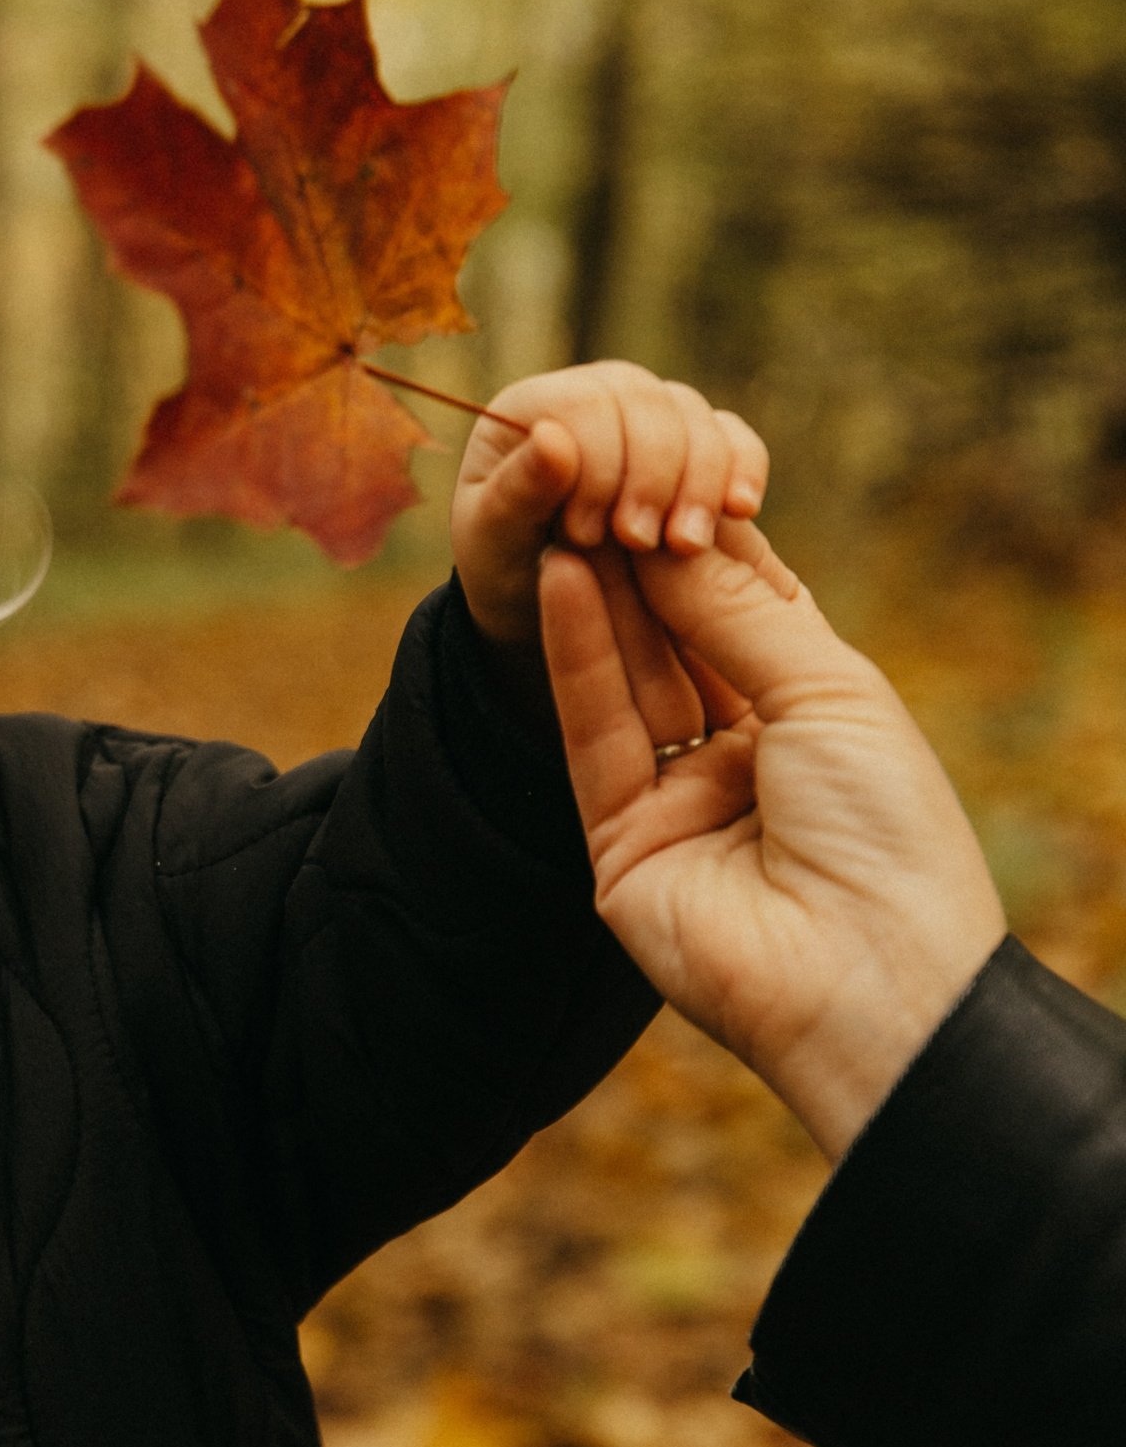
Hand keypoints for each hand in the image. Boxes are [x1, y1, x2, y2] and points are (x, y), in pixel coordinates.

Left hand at [453, 362, 768, 709]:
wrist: (545, 604)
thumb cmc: (505, 569)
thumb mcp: (494, 542)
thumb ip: (516, 491)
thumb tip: (550, 436)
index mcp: (532, 408)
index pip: (585, 404)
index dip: (596, 465)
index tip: (586, 536)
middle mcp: (594, 398)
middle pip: (648, 401)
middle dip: (653, 474)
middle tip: (641, 543)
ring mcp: (647, 418)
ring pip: (694, 417)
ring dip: (700, 480)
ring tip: (685, 546)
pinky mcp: (693, 447)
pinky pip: (732, 437)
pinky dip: (742, 468)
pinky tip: (740, 511)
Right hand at [540, 521, 1006, 1157]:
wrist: (867, 978)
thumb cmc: (886, 831)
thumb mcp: (829, 693)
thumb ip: (738, 613)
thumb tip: (668, 533)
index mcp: (814, 719)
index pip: (745, 612)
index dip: (704, 546)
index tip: (662, 468)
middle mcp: (742, 755)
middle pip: (676, 640)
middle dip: (641, 562)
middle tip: (596, 476)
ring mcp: (677, 800)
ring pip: (628, 678)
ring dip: (599, 594)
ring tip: (567, 509)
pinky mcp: (618, 841)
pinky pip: (592, 734)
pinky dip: (575, 656)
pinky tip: (561, 581)